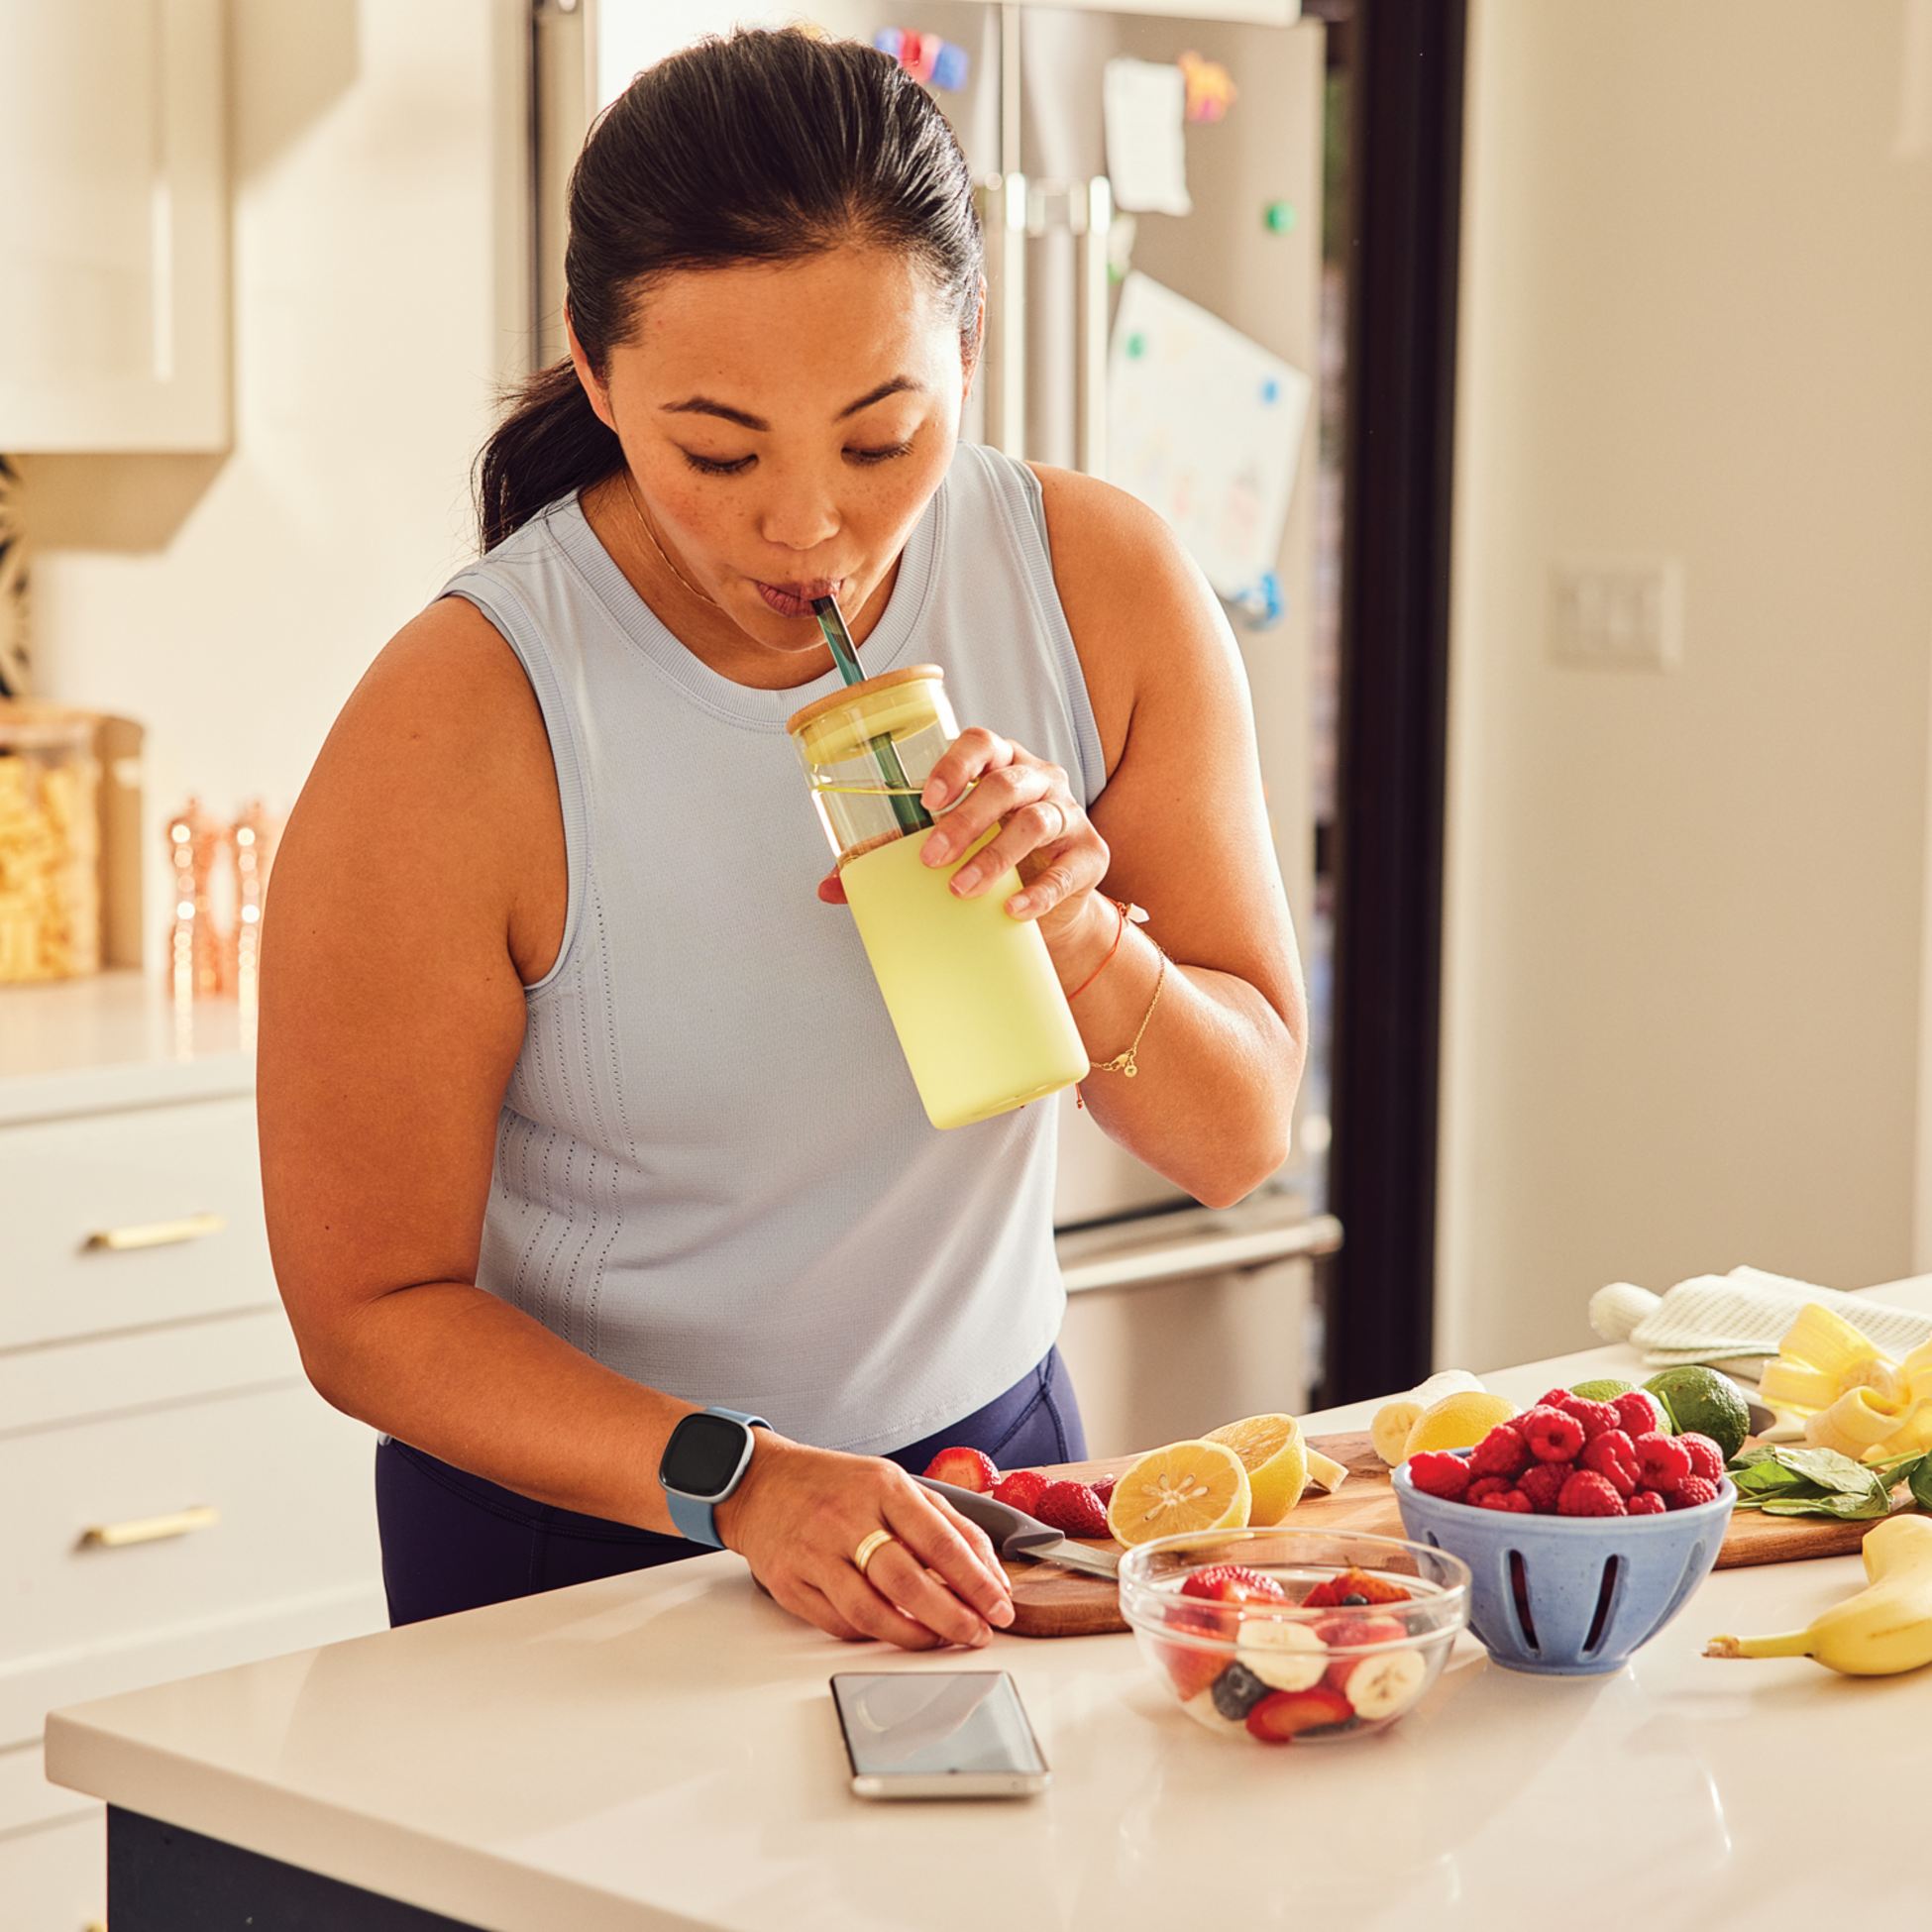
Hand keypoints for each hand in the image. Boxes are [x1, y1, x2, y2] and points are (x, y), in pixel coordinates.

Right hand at [714, 1434, 1016, 1649]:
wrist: (761, 1483)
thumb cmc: (835, 1485)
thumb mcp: (895, 1484)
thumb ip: (946, 1523)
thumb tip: (990, 1572)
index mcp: (882, 1487)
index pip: (940, 1541)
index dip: (976, 1581)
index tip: (1000, 1606)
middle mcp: (846, 1518)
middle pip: (908, 1582)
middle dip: (953, 1617)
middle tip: (978, 1633)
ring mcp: (814, 1553)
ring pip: (871, 1612)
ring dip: (915, 1636)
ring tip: (941, 1640)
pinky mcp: (789, 1583)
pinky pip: (840, 1624)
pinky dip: (874, 1635)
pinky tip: (895, 1632)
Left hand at [816, 729, 1107, 942]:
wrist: (1048, 910)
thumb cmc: (989, 864)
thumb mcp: (945, 855)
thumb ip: (890, 864)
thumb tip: (828, 887)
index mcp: (999, 765)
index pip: (980, 744)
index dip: (954, 764)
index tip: (926, 799)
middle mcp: (1037, 781)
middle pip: (1005, 785)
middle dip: (966, 820)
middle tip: (931, 858)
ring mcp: (1068, 814)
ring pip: (1035, 822)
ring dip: (995, 856)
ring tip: (961, 889)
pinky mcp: (1090, 855)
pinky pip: (1066, 870)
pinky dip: (1039, 892)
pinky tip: (1013, 910)